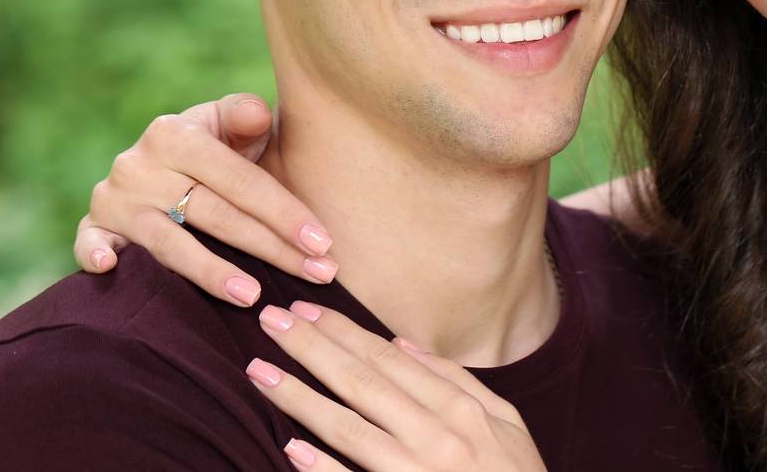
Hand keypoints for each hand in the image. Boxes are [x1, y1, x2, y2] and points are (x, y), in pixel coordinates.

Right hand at [73, 93, 337, 306]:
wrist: (164, 161)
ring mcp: (114, 198)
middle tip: (317, 276)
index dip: (285, 212)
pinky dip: (94, 255)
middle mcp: (139, 164)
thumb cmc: (216, 147)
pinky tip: (110, 269)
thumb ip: (245, 115)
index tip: (323, 243)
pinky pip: (88, 243)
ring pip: (169, 243)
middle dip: (271, 248)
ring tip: (254, 296)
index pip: (241, 181)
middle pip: (215, 215)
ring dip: (211, 272)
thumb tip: (258, 115)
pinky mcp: (95, 225)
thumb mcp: (231, 123)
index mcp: (176, 134)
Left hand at [247, 303, 545, 470]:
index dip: (344, 332)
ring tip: (260, 373)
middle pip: (363, 383)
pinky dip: (325, 468)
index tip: (306, 309)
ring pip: (350, 428)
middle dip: (312, 349)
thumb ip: (455, 381)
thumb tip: (401, 343)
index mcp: (463, 408)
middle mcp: (439, 436)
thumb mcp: (506, 422)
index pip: (390, 359)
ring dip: (300, 398)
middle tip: (270, 321)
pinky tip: (292, 448)